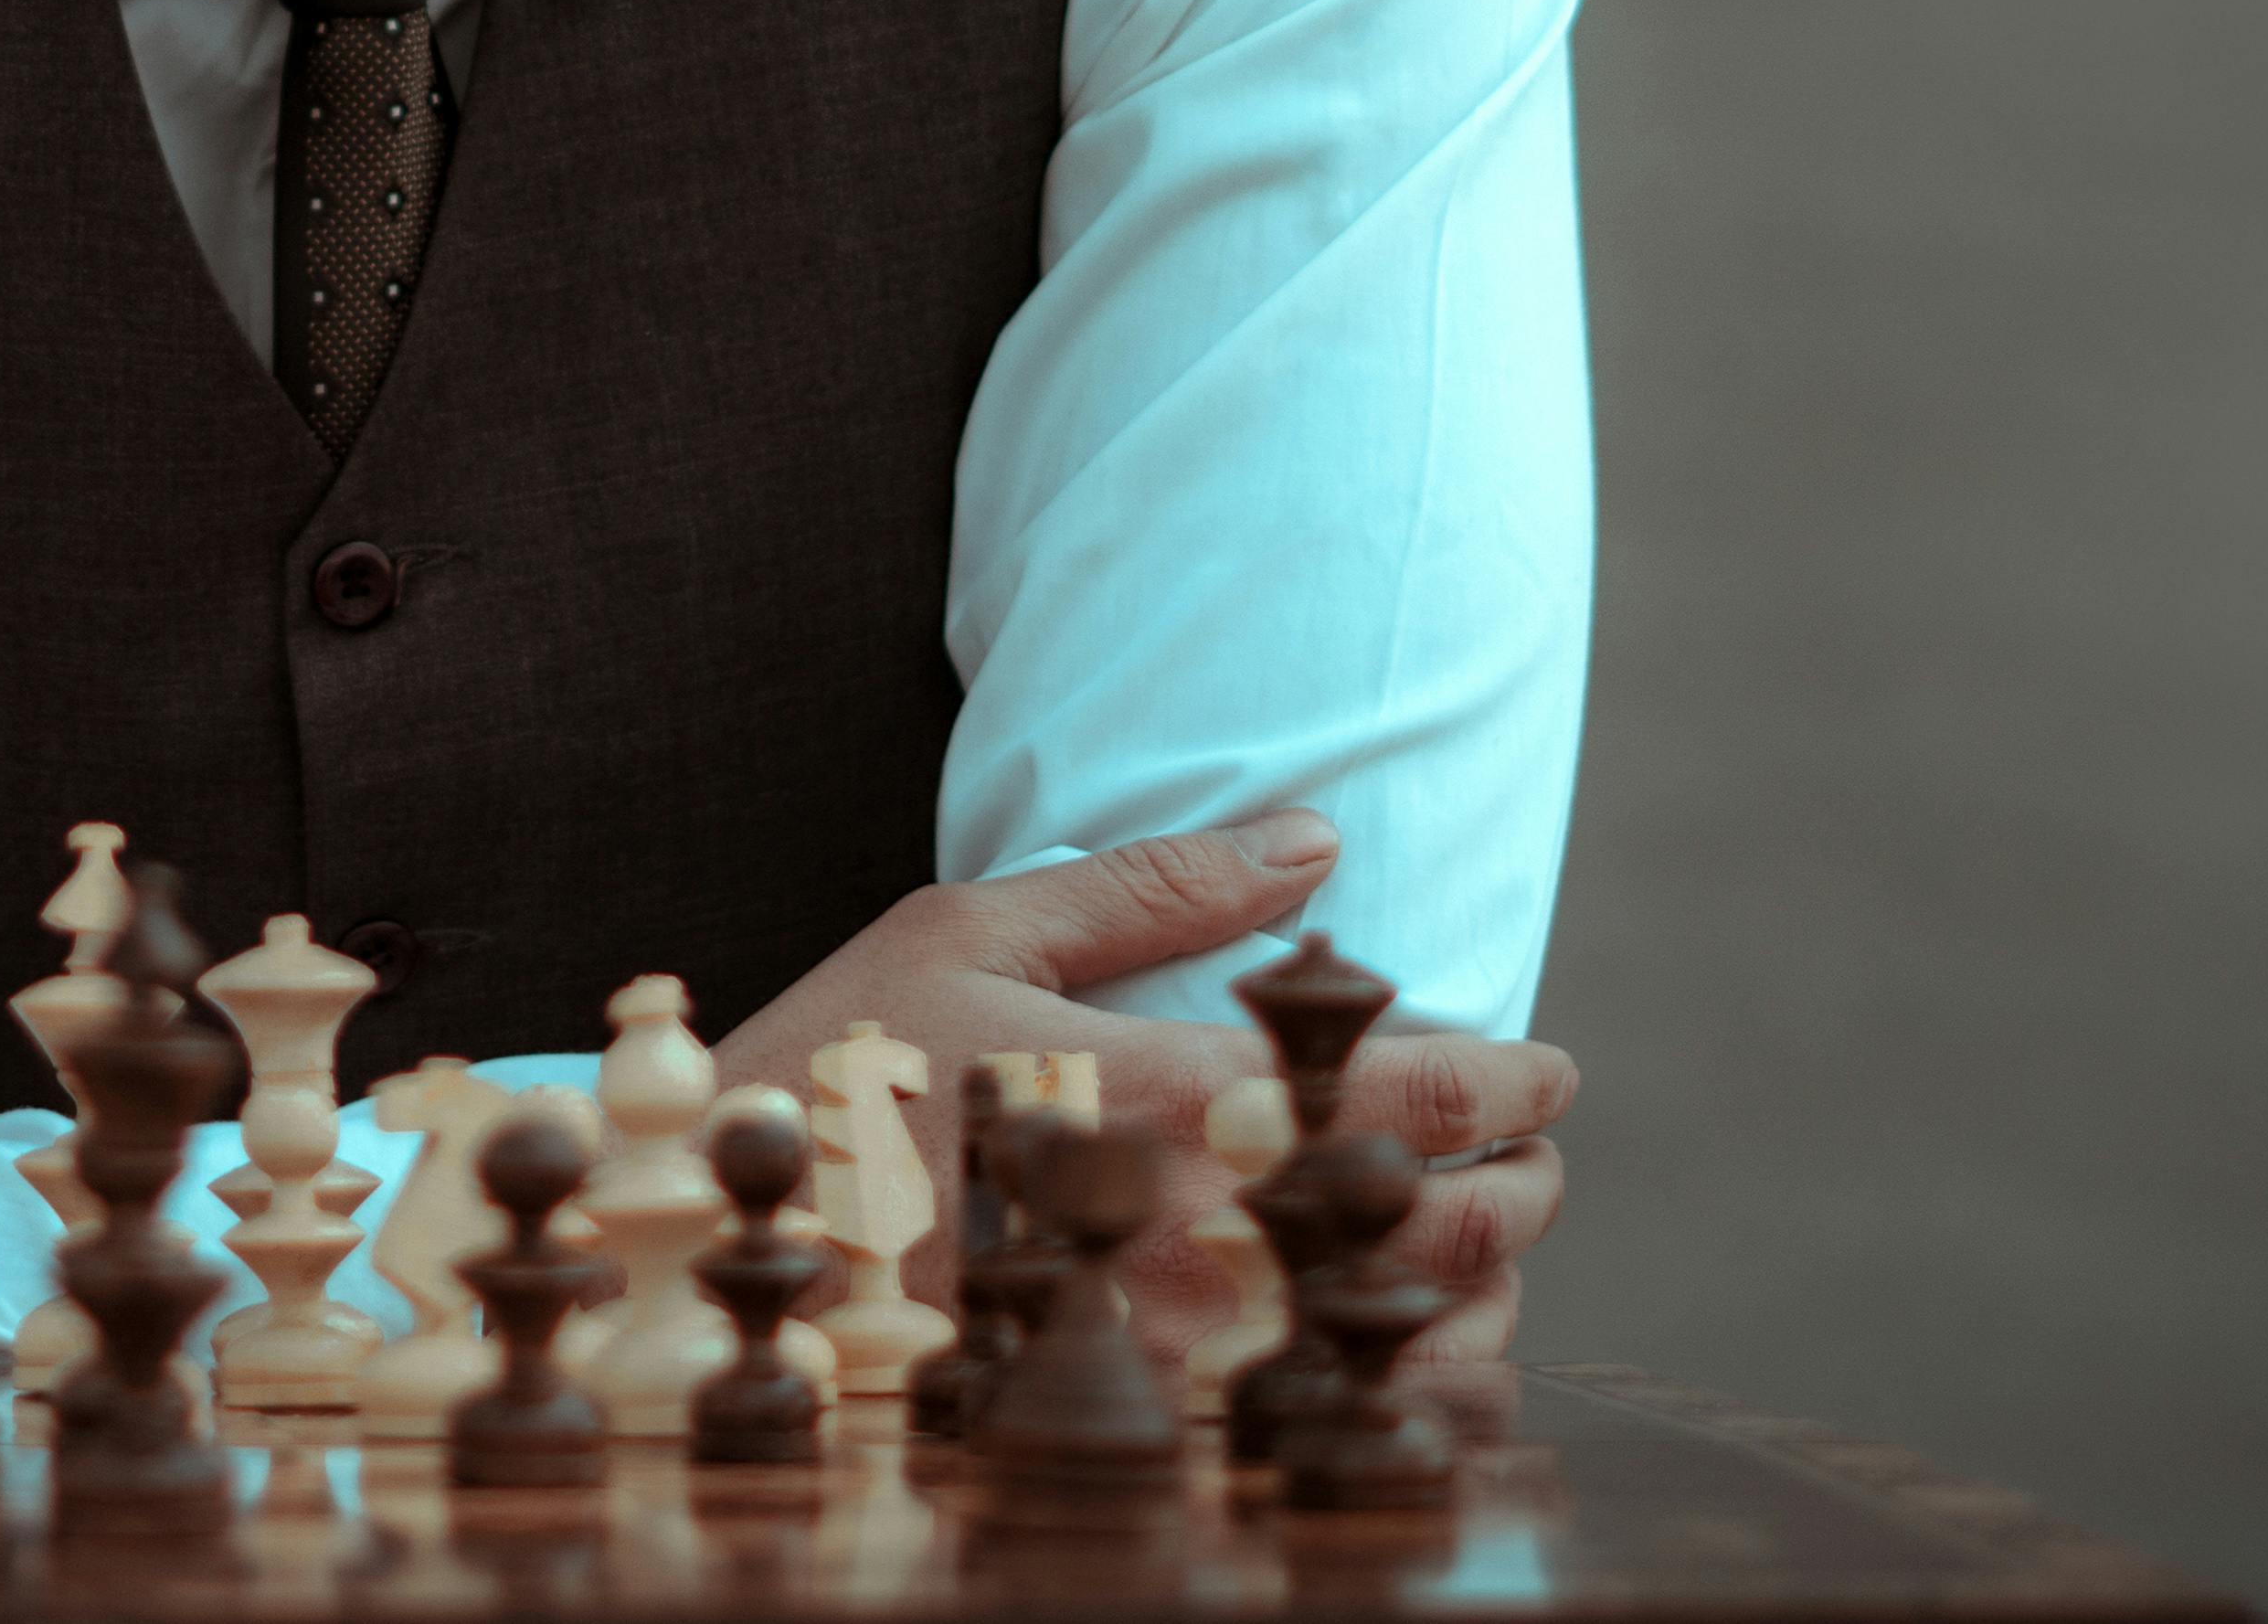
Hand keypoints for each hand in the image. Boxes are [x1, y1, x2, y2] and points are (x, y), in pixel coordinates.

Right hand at [709, 815, 1574, 1365]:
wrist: (719, 1236)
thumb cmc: (842, 1064)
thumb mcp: (973, 928)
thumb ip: (1157, 885)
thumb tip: (1317, 838)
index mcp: (1153, 1096)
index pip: (1405, 1093)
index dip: (1513, 1079)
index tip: (1548, 1068)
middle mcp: (1180, 1235)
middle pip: (1435, 1228)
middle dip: (1523, 1187)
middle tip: (1533, 1156)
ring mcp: (1162, 1348)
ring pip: (1401, 1347)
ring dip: (1477, 1295)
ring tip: (1476, 1249)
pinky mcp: (1136, 1421)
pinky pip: (1322, 1429)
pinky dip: (1399, 1396)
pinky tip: (1394, 1352)